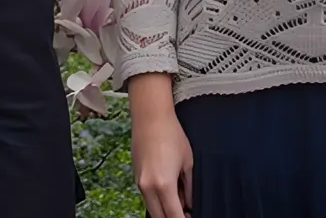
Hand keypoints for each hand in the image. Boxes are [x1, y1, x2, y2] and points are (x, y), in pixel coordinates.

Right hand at [129, 74, 192, 217]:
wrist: (150, 117)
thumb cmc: (171, 135)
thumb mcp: (188, 163)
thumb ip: (189, 188)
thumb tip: (190, 204)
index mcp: (163, 185)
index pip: (174, 216)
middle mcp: (148, 187)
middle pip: (160, 217)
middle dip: (173, 217)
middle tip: (187, 214)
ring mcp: (139, 183)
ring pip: (152, 209)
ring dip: (165, 210)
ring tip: (180, 201)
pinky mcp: (136, 177)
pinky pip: (147, 197)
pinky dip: (157, 200)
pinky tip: (170, 191)